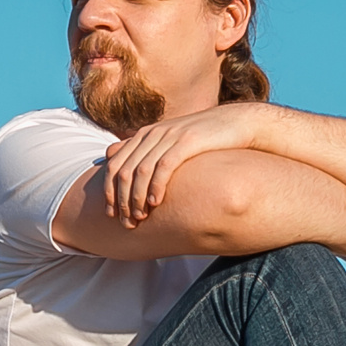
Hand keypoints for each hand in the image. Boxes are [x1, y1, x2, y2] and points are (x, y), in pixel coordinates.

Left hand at [103, 104, 275, 225]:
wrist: (236, 123)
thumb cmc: (203, 139)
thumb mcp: (171, 144)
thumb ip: (146, 152)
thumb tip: (118, 160)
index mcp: (144, 135)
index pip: (115, 164)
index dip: (109, 191)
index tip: (111, 214)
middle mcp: (152, 133)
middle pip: (124, 170)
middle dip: (121, 199)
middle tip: (126, 222)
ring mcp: (169, 136)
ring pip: (141, 170)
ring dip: (137, 197)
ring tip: (140, 217)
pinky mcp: (187, 141)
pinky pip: (164, 166)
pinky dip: (156, 186)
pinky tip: (156, 203)